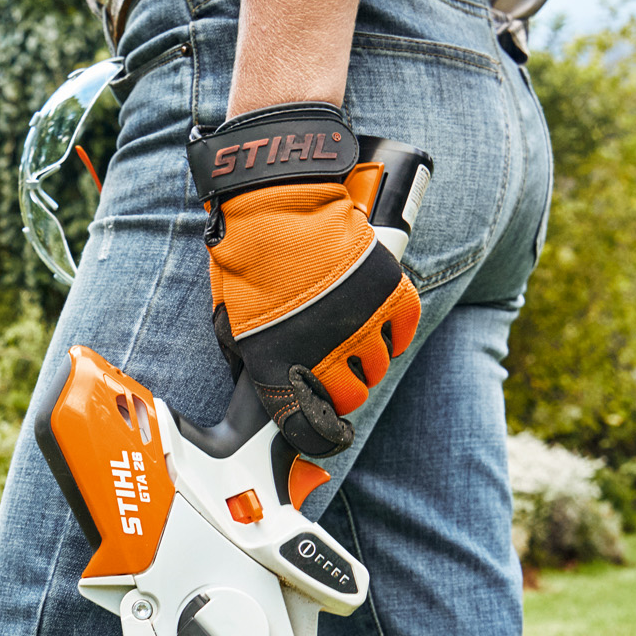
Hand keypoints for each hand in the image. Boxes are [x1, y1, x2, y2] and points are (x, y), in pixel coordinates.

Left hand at [189, 102, 421, 457]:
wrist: (275, 206)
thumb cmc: (246, 258)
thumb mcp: (232, 319)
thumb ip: (250, 356)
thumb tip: (260, 379)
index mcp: (281, 366)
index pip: (306, 423)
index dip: (312, 430)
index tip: (316, 427)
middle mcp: (327, 354)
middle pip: (351, 398)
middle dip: (344, 393)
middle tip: (338, 377)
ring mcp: (362, 325)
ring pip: (378, 368)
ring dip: (368, 362)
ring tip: (355, 343)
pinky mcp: (388, 294)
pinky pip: (403, 331)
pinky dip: (395, 334)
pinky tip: (382, 328)